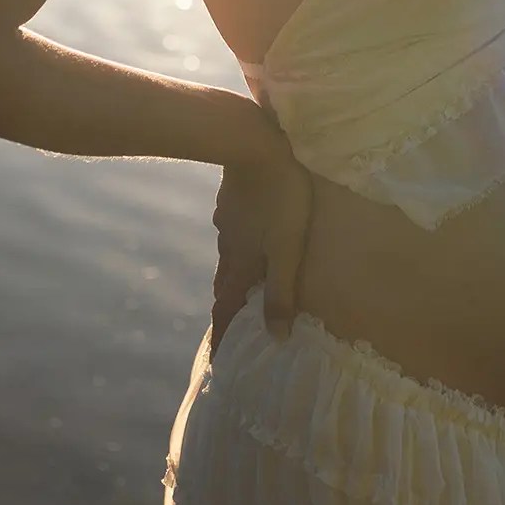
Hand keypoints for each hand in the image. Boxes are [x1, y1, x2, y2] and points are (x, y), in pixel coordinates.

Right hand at [210, 128, 313, 352]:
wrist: (253, 145)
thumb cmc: (279, 198)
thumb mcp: (288, 249)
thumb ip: (282, 292)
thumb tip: (276, 339)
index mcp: (240, 265)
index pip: (226, 310)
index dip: (221, 335)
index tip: (217, 359)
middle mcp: (228, 248)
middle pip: (225, 285)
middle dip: (229, 307)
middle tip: (235, 323)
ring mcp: (226, 222)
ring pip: (228, 257)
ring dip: (234, 275)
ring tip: (245, 284)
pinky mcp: (230, 200)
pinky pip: (231, 232)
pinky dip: (237, 246)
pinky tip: (247, 235)